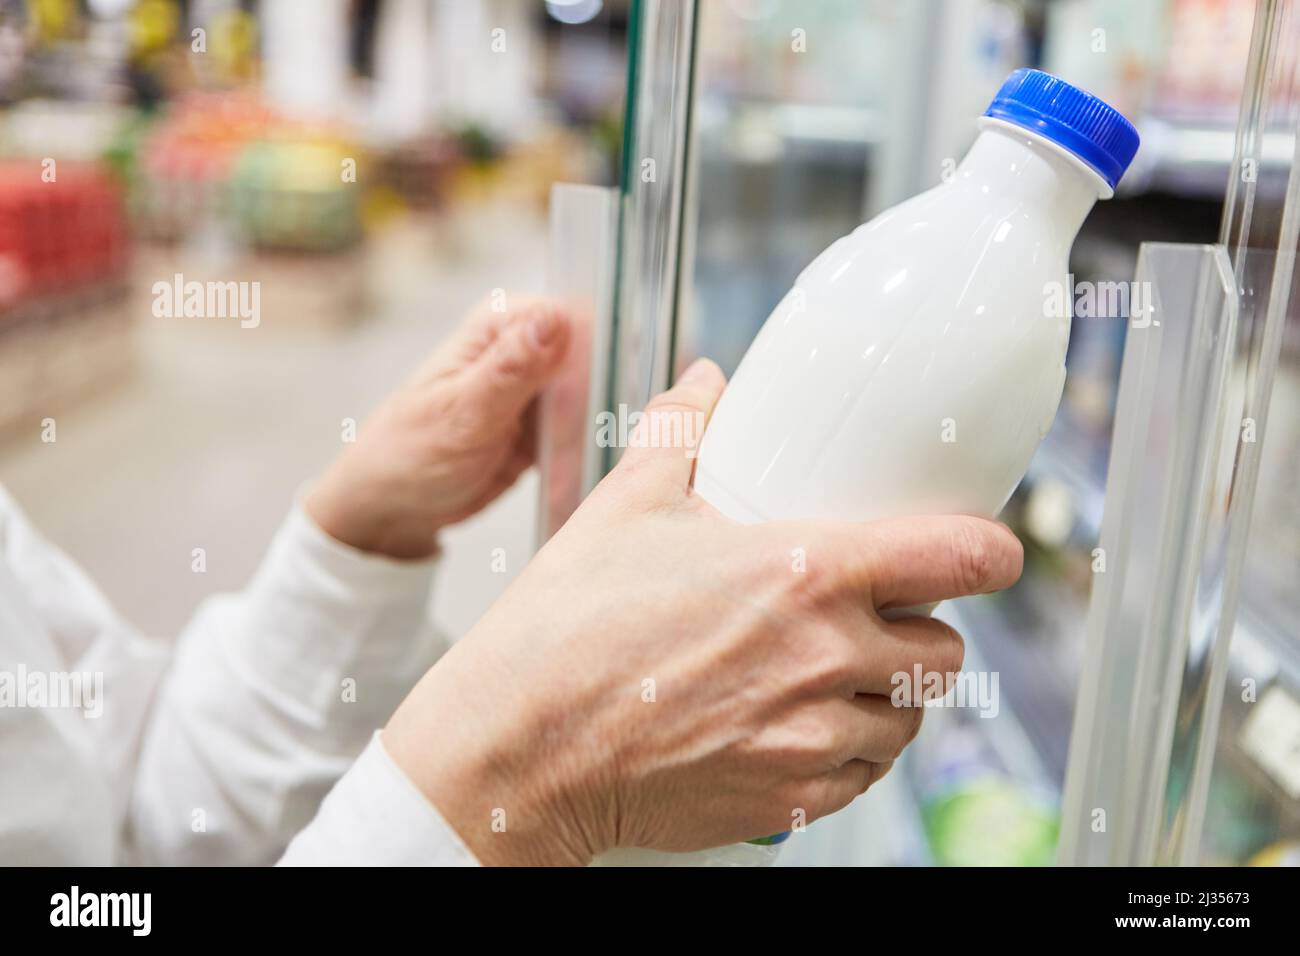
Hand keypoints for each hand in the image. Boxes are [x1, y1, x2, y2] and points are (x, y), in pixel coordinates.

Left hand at [306, 297, 569, 558]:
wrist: (395, 504)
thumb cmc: (411, 452)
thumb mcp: (464, 412)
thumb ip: (511, 367)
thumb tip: (555, 318)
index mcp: (500, 324)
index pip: (573, 321)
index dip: (589, 359)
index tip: (583, 404)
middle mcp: (523, 348)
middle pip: (591, 361)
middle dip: (590, 407)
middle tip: (567, 446)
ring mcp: (537, 387)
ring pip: (592, 400)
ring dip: (585, 436)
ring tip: (558, 467)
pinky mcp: (544, 424)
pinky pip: (580, 433)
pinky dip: (576, 455)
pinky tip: (559, 476)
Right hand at [383, 359, 1023, 864]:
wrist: (517, 748)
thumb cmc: (564, 630)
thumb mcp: (624, 508)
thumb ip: (681, 432)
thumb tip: (707, 383)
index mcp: (805, 573)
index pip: (959, 560)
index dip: (989, 551)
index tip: (985, 550)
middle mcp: (826, 660)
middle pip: (946, 653)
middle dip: (922, 631)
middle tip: (875, 617)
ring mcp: (811, 740)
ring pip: (909, 722)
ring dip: (888, 696)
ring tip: (832, 676)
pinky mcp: (788, 802)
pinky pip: (860, 779)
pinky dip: (847, 754)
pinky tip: (796, 730)